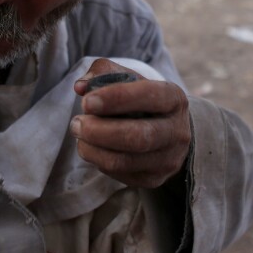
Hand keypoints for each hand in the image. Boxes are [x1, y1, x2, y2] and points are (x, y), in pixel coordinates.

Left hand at [70, 58, 190, 187]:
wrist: (169, 132)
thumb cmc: (142, 100)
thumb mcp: (130, 79)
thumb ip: (104, 73)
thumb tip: (81, 86)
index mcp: (174, 98)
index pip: (148, 96)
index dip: (116, 98)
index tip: (87, 101)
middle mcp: (177, 131)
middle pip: (137, 136)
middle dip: (99, 131)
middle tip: (75, 123)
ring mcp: (167, 159)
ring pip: (124, 161)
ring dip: (93, 149)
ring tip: (79, 135)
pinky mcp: (154, 179)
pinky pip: (120, 174)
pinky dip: (98, 161)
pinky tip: (92, 148)